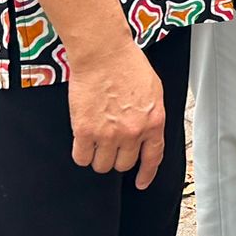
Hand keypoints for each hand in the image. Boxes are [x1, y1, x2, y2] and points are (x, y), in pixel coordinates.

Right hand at [67, 41, 166, 187]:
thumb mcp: (154, 91)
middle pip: (123, 164)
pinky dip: (82, 153)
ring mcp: (109, 134)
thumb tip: (147, 135)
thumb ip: (151, 117)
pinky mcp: (85, 131)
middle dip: (117, 157)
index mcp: (153, 122)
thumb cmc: (128, 65)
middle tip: (110, 143)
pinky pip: (81, 158)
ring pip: (101, 165)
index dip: (146, 174)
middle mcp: (133, 132)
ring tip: (96, 139)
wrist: (104, 53)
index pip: (153, 158)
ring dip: (98, 156)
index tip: (140, 182)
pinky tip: (83, 141)